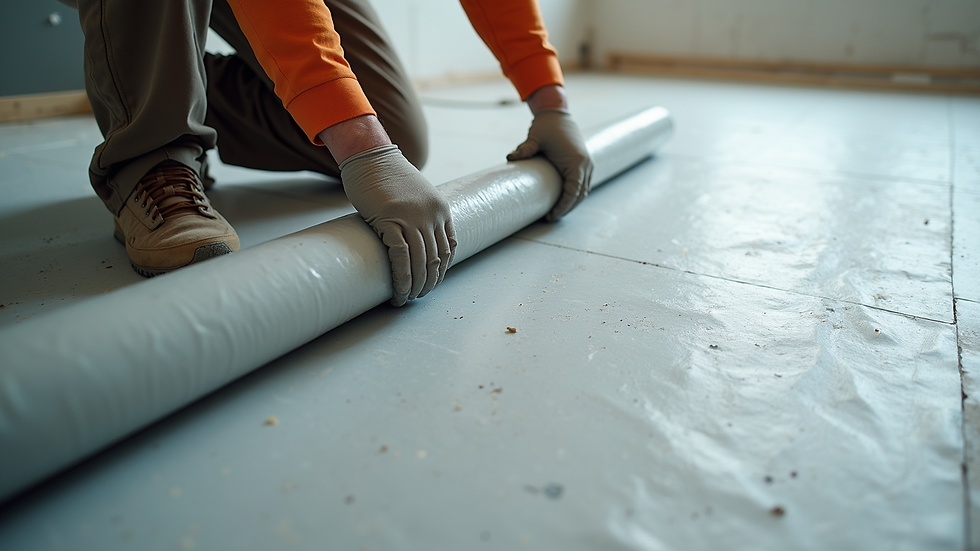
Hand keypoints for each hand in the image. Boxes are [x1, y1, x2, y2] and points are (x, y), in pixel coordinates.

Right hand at [339, 145, 455, 306]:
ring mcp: (412, 218)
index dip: (441, 271)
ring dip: (414, 287)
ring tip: (406, 299)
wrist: (370, 157)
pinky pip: (400, 258)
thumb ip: (422, 215)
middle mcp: (431, 215)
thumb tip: (419, 242)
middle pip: (435, 259)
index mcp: (441, 209)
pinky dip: (401, 279)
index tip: (431, 283)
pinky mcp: (390, 221)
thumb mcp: (416, 195)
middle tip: (418, 296)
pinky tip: (397, 292)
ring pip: (420, 263)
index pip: (449, 249)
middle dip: (428, 283)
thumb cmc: (388, 178)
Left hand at [508, 108, 593, 221]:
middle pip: (580, 195)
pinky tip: (562, 201)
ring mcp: (587, 164)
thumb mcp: (535, 137)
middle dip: (567, 208)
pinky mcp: (584, 163)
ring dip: (572, 203)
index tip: (551, 215)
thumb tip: (510, 158)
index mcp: (576, 161)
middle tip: (550, 217)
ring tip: (555, 212)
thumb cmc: (547, 126)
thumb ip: (525, 149)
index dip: (563, 206)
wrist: (557, 114)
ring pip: (584, 191)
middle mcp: (586, 164)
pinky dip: (575, 195)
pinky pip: (583, 184)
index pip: (573, 192)